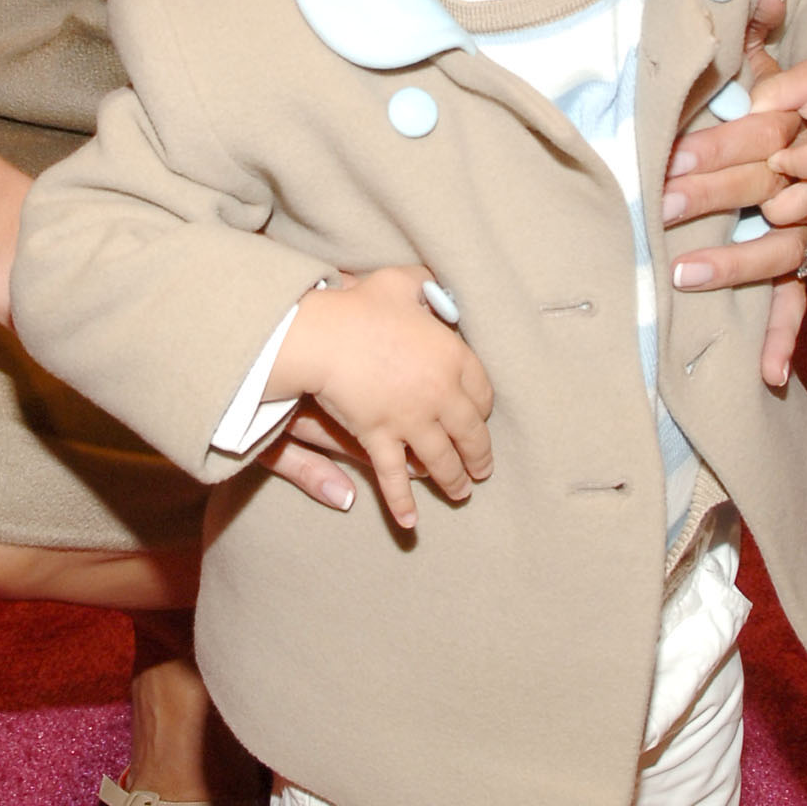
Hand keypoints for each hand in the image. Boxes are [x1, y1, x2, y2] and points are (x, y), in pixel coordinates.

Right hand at [269, 265, 493, 530]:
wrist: (323, 335)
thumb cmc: (360, 305)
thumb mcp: (400, 282)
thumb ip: (424, 285)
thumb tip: (436, 288)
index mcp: (451, 356)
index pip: (482, 390)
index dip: (483, 407)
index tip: (481, 417)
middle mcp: (440, 393)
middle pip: (471, 432)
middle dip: (479, 454)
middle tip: (483, 469)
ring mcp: (412, 420)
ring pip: (442, 459)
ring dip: (454, 480)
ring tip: (461, 492)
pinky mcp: (381, 437)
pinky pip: (396, 476)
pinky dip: (403, 502)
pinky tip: (412, 522)